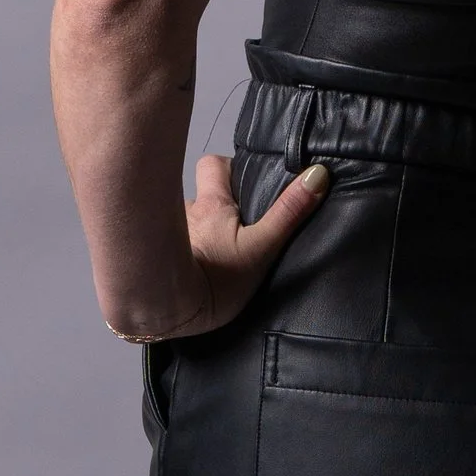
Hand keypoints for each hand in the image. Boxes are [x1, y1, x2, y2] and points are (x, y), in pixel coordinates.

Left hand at [106, 155, 330, 342]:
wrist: (165, 312)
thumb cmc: (214, 281)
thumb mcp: (261, 249)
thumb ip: (288, 214)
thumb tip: (318, 174)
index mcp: (211, 204)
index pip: (213, 164)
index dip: (229, 169)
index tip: (245, 184)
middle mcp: (187, 213)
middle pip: (200, 194)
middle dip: (216, 204)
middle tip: (236, 225)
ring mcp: (170, 236)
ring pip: (186, 222)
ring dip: (199, 230)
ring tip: (216, 253)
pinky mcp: (158, 261)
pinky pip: (174, 246)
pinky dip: (184, 251)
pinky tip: (195, 271)